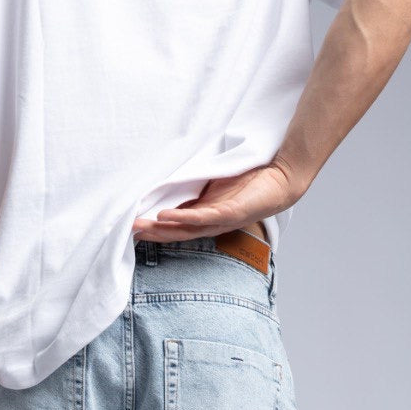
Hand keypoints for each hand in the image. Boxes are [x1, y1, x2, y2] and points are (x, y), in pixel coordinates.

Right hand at [132, 158, 307, 241]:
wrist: (282, 176)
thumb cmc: (251, 179)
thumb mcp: (218, 182)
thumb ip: (198, 184)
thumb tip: (175, 178)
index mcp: (207, 216)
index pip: (177, 226)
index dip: (155, 228)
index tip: (132, 226)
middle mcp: (212, 223)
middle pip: (177, 232)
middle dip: (152, 233)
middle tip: (128, 231)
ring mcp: (222, 220)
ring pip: (187, 229)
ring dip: (162, 230)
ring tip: (141, 227)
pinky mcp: (233, 212)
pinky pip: (205, 217)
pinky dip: (185, 218)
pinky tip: (166, 217)